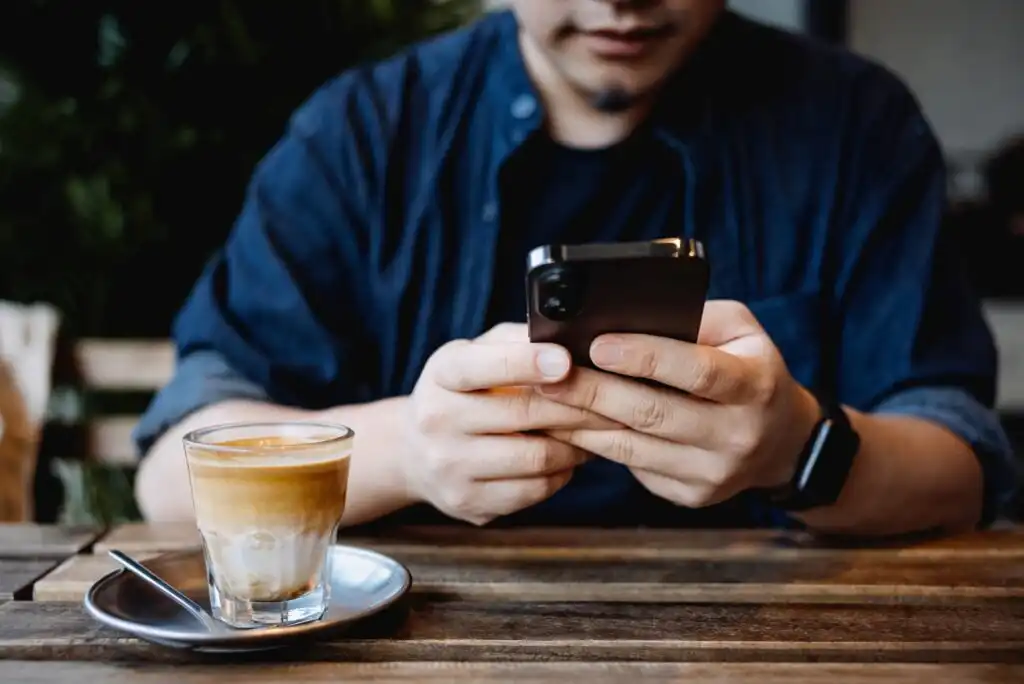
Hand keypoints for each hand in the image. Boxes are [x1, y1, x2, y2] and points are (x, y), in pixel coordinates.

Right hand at [403, 323, 617, 524]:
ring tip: (594, 430)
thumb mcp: (476, 354)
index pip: (482, 366)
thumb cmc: (464, 391)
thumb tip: (568, 335)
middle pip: (523, 414)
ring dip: (576, 444)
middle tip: (613, 400)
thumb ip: (516, 341)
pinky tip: (567, 458)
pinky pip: (534, 490)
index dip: (527, 363)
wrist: (415, 451)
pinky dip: (562, 473)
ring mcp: (450, 467)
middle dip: (577, 406)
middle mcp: (437, 421)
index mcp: (441, 374)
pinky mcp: (469, 503)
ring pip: (536, 458)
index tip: (566, 361)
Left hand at [542, 301, 820, 508]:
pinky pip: (633, 466)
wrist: (781, 442)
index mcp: (754, 385)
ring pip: (634, 447)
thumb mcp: (739, 331)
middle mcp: (738, 434)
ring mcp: (714, 472)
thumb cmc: (749, 369)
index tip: (598, 344)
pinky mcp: (691, 495)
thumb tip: (628, 317)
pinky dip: (596, 445)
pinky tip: (570, 425)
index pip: (697, 371)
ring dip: (583, 422)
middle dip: (595, 391)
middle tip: (550, 374)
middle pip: (654, 413)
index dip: (646, 357)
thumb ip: (693, 320)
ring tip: (547, 398)